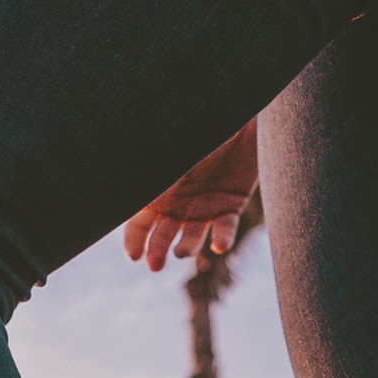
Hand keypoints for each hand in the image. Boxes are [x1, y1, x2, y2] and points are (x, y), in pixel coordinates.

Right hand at [123, 120, 258, 271]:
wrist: (242, 112)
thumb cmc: (206, 125)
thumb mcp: (178, 148)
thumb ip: (162, 171)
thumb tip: (137, 192)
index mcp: (160, 190)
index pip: (140, 222)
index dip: (135, 240)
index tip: (134, 255)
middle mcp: (179, 204)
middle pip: (162, 237)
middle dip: (157, 252)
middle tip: (155, 265)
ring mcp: (205, 207)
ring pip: (191, 238)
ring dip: (186, 249)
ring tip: (181, 252)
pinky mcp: (231, 206)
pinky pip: (225, 230)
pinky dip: (223, 239)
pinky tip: (219, 245)